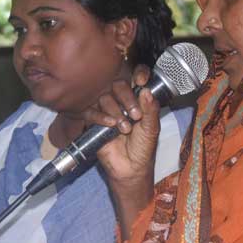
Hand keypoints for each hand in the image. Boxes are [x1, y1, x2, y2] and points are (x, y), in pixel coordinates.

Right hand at [83, 65, 159, 188]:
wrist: (131, 168)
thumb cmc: (143, 147)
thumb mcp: (152, 128)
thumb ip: (150, 110)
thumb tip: (146, 90)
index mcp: (137, 98)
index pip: (136, 77)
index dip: (139, 74)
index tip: (141, 80)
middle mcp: (120, 100)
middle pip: (118, 85)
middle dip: (127, 97)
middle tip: (135, 115)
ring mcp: (106, 110)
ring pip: (104, 98)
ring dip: (115, 111)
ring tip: (125, 128)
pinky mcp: (93, 122)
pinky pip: (90, 112)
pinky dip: (100, 116)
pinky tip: (110, 124)